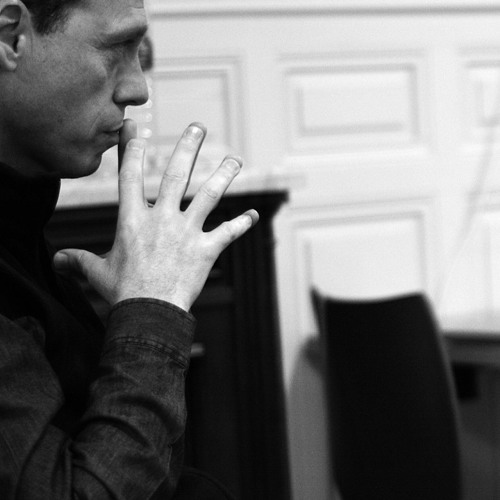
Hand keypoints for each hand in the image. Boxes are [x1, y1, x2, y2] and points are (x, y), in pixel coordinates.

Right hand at [53, 120, 258, 311]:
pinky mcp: (205, 250)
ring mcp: (185, 232)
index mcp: (132, 220)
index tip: (135, 127)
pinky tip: (254, 215)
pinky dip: (241, 224)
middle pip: (175, 174)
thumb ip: (78, 260)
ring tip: (235, 159)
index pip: (129, 176)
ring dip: (223, 175)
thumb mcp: (98, 272)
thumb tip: (56, 261)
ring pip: (208, 196)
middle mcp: (161, 219)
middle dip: (187, 147)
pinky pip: (227, 232)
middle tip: (197, 127)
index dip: (131, 149)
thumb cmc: (123, 293)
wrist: (149, 313)